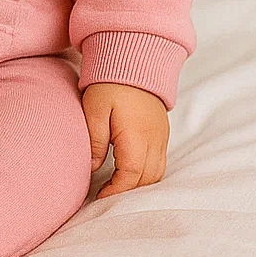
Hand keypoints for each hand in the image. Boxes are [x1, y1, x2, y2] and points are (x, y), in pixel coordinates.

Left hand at [81, 82, 168, 198]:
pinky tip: (130, 172)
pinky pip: (160, 162)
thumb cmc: (110, 83)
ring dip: (140, 185)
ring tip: (119, 188)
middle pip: (147, 179)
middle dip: (129, 192)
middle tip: (108, 196)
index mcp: (137, 135)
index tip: (100, 198)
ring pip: (157, 173)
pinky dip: (147, 173)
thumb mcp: (94, 109)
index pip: (131, 175)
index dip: (117, 191)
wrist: (134, 59)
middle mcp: (155, 139)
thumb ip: (94, 140)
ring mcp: (162, 136)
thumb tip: (93, 169)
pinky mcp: (162, 132)